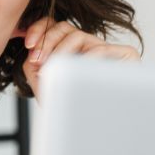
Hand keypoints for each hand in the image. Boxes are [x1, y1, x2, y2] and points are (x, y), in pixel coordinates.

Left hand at [22, 18, 140, 102]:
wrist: (89, 127)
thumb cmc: (67, 105)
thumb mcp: (42, 82)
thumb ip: (33, 63)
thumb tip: (33, 49)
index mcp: (71, 50)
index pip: (54, 27)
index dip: (39, 30)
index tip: (28, 44)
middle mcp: (89, 46)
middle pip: (64, 27)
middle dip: (46, 41)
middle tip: (36, 60)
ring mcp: (107, 49)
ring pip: (78, 36)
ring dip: (60, 52)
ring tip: (51, 70)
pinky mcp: (126, 55)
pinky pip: (102, 49)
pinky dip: (84, 60)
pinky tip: (74, 73)